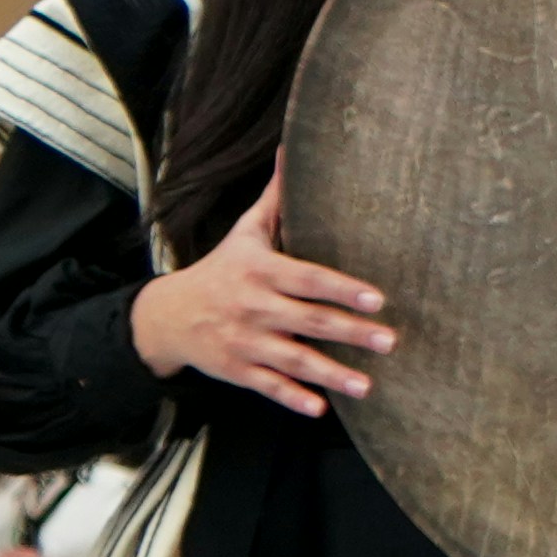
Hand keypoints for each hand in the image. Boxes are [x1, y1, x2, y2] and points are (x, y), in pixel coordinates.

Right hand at [131, 178, 396, 415]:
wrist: (166, 315)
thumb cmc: (222, 268)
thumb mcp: (245, 232)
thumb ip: (276, 199)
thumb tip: (293, 149)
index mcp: (260, 271)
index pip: (308, 278)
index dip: (342, 288)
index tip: (378, 298)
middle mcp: (253, 307)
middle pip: (307, 321)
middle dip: (349, 332)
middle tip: (390, 341)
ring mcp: (244, 341)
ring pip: (292, 361)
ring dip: (330, 375)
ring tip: (368, 385)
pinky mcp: (236, 370)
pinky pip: (267, 386)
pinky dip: (292, 398)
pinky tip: (321, 408)